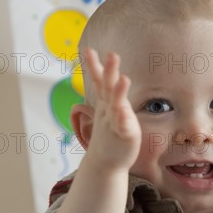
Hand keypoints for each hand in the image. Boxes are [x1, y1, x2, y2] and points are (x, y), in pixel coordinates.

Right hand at [83, 48, 141, 171]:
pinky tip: (124, 112)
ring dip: (120, 92)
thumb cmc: (110, 133)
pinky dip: (123, 119)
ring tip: (124, 79)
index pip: (100, 81)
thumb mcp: (109, 110)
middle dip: (110, 71)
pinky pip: (123, 127)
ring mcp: (116, 122)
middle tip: (112, 54)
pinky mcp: (125, 136)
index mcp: (107, 102)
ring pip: (117, 105)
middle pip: (109, 88)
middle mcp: (109, 109)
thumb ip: (109, 93)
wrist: (105, 163)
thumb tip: (110, 75)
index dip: (94, 66)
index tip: (88, 50)